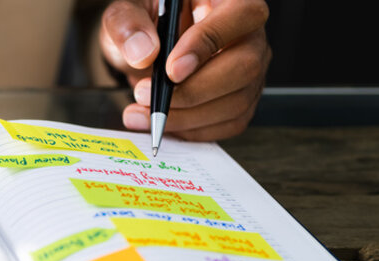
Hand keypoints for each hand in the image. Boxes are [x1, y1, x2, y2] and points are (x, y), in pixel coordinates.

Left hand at [99, 0, 270, 140]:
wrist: (143, 47)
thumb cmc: (145, 21)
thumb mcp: (127, 10)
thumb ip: (129, 23)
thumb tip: (143, 52)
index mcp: (229, 0)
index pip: (240, 15)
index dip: (208, 43)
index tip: (171, 69)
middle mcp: (248, 35)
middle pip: (245, 66)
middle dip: (194, 91)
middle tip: (147, 96)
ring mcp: (250, 69)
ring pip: (236, 101)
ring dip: (187, 116)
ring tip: (142, 113)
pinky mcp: (241, 98)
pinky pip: (229, 123)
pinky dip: (193, 130)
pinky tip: (163, 123)